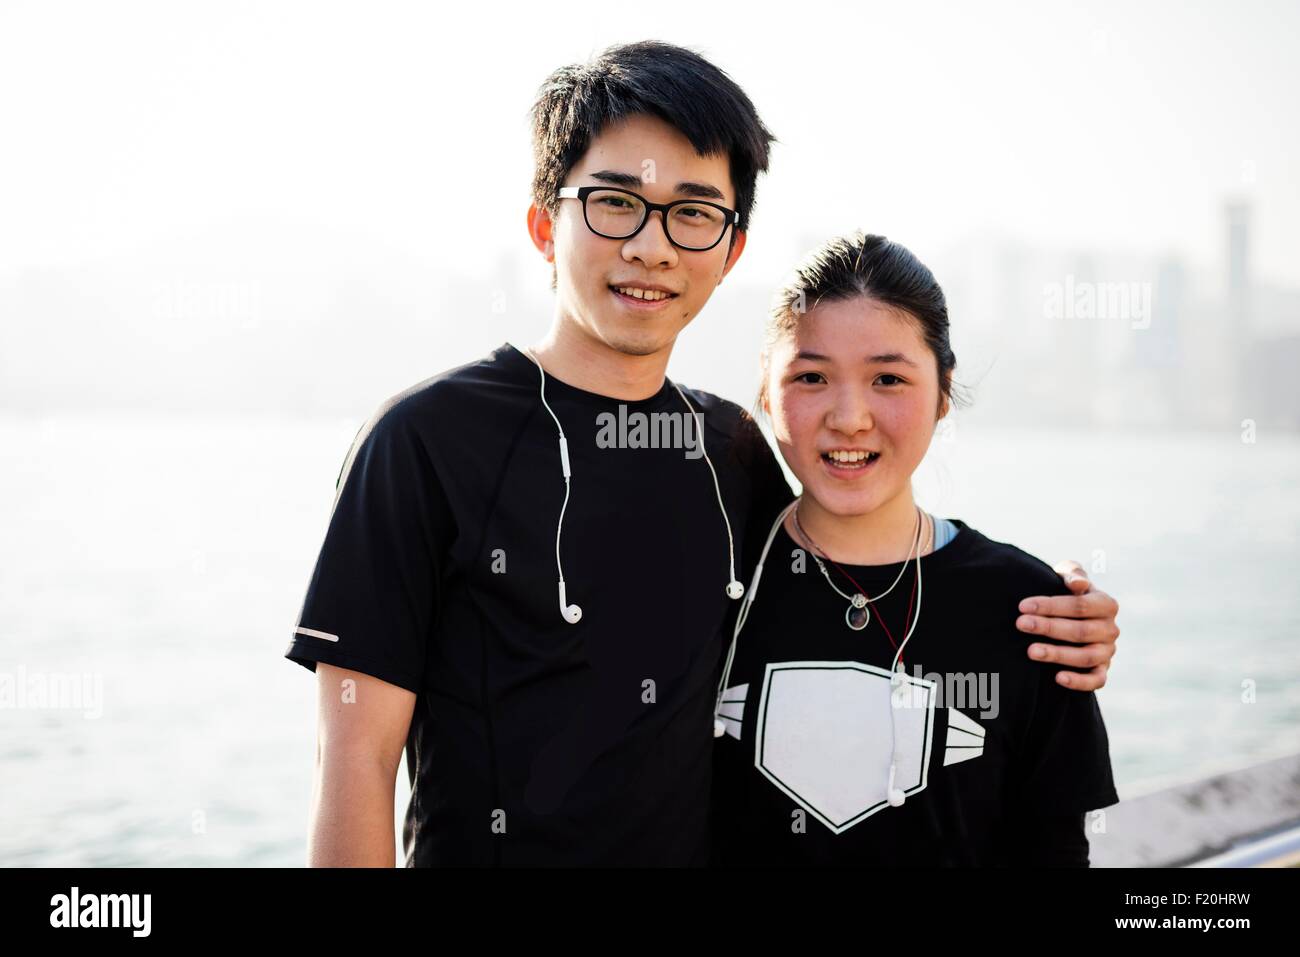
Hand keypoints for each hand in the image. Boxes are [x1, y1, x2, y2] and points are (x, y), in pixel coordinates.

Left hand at [1016, 560, 1118, 691]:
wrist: (1070, 618)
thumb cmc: (1066, 594)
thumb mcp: (1068, 579)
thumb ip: (1072, 574)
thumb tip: (1077, 584)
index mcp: (1106, 604)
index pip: (1080, 605)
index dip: (1051, 605)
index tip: (1023, 606)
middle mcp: (1110, 629)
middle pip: (1080, 631)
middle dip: (1048, 627)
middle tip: (1021, 624)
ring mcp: (1107, 652)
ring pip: (1085, 657)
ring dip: (1058, 654)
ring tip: (1030, 651)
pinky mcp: (1102, 671)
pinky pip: (1096, 680)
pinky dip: (1079, 682)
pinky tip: (1057, 678)